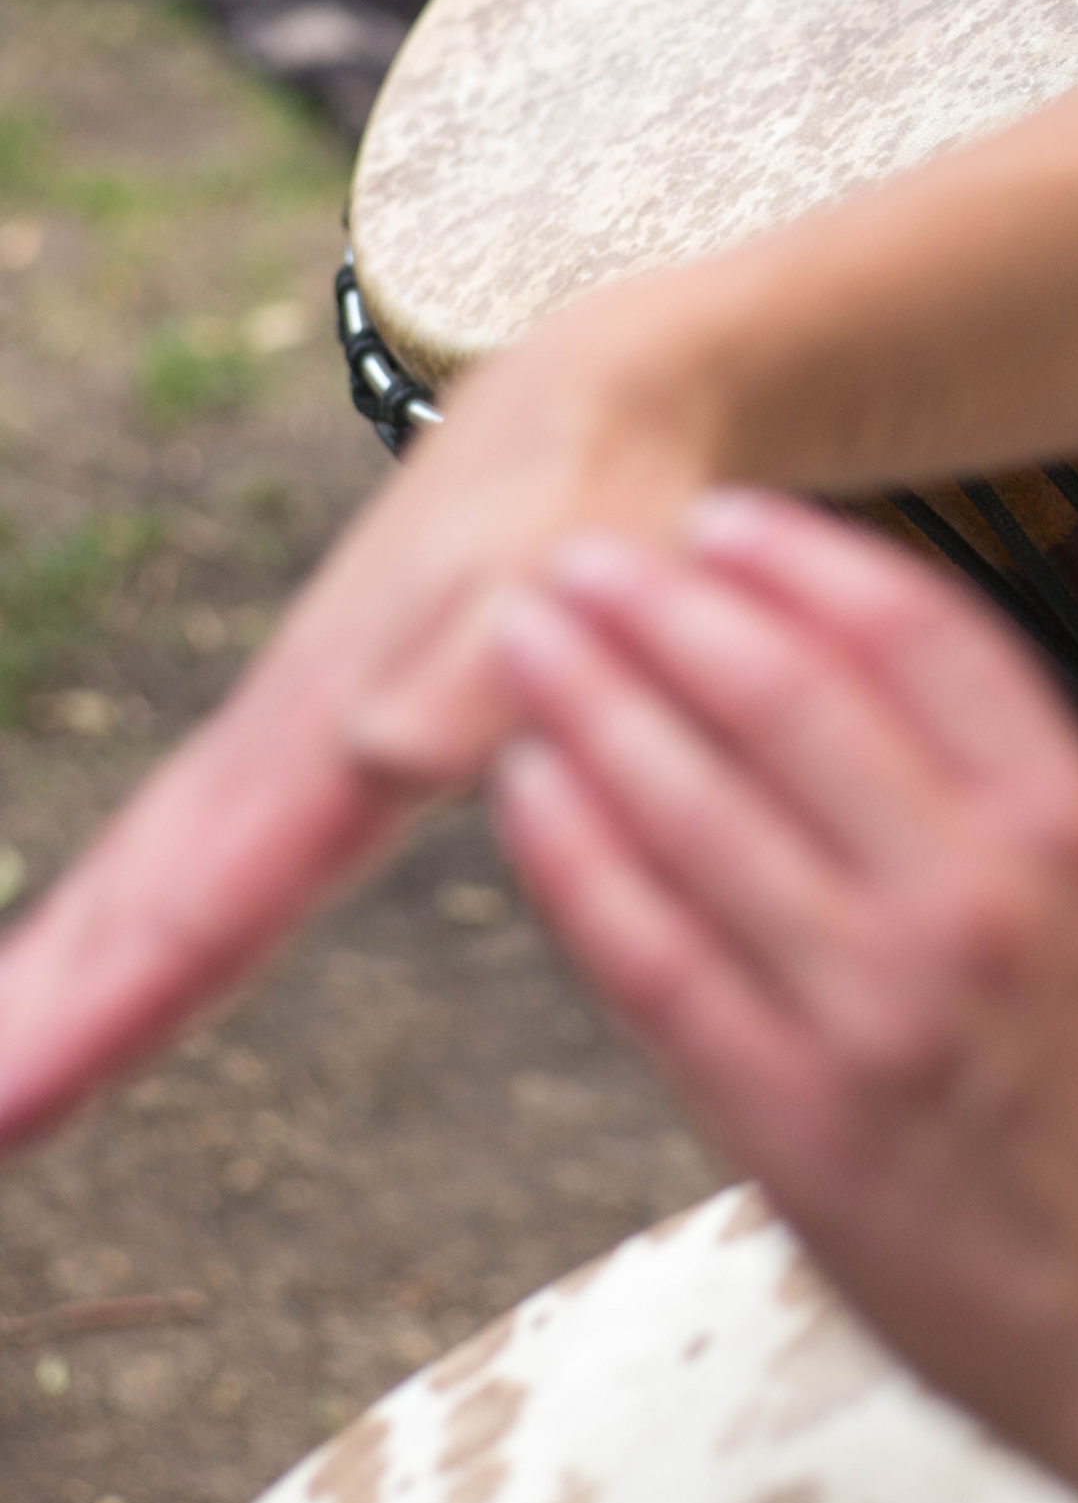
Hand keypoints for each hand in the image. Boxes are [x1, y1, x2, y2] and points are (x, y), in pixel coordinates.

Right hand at [0, 297, 727, 1152]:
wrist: (590, 397)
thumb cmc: (592, 489)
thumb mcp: (558, 565)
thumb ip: (480, 665)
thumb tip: (382, 754)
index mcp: (344, 729)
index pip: (209, 897)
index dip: (109, 1006)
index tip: (2, 1105)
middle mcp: (288, 741)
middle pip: (144, 901)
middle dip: (44, 1018)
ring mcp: (286, 739)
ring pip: (147, 878)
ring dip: (55, 984)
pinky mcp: (316, 738)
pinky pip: (190, 855)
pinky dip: (111, 929)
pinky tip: (65, 989)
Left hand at [490, 501, 1077, 1502]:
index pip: (918, 643)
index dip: (808, 565)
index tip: (728, 522)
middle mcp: (959, 909)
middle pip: (781, 709)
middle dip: (667, 614)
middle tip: (585, 553)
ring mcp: (863, 1021)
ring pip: (698, 822)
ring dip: (598, 713)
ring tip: (526, 639)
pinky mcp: (790, 1131)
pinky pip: (656, 972)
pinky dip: (582, 872)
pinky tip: (531, 799)